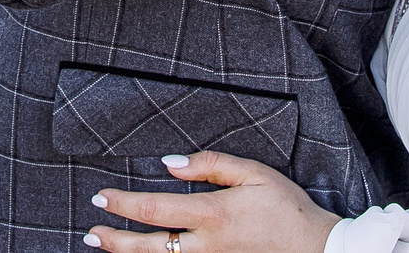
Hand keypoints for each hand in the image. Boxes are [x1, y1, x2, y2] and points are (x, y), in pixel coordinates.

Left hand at [86, 152, 340, 252]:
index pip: (155, 209)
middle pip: (150, 246)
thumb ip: (211, 165)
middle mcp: (208, 245)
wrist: (318, 249)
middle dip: (116, 240)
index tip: (101, 197)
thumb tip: (170, 165)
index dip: (123, 204)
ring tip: (104, 246)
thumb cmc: (287, 207)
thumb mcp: (254, 173)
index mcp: (213, 214)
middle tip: (91, 232)